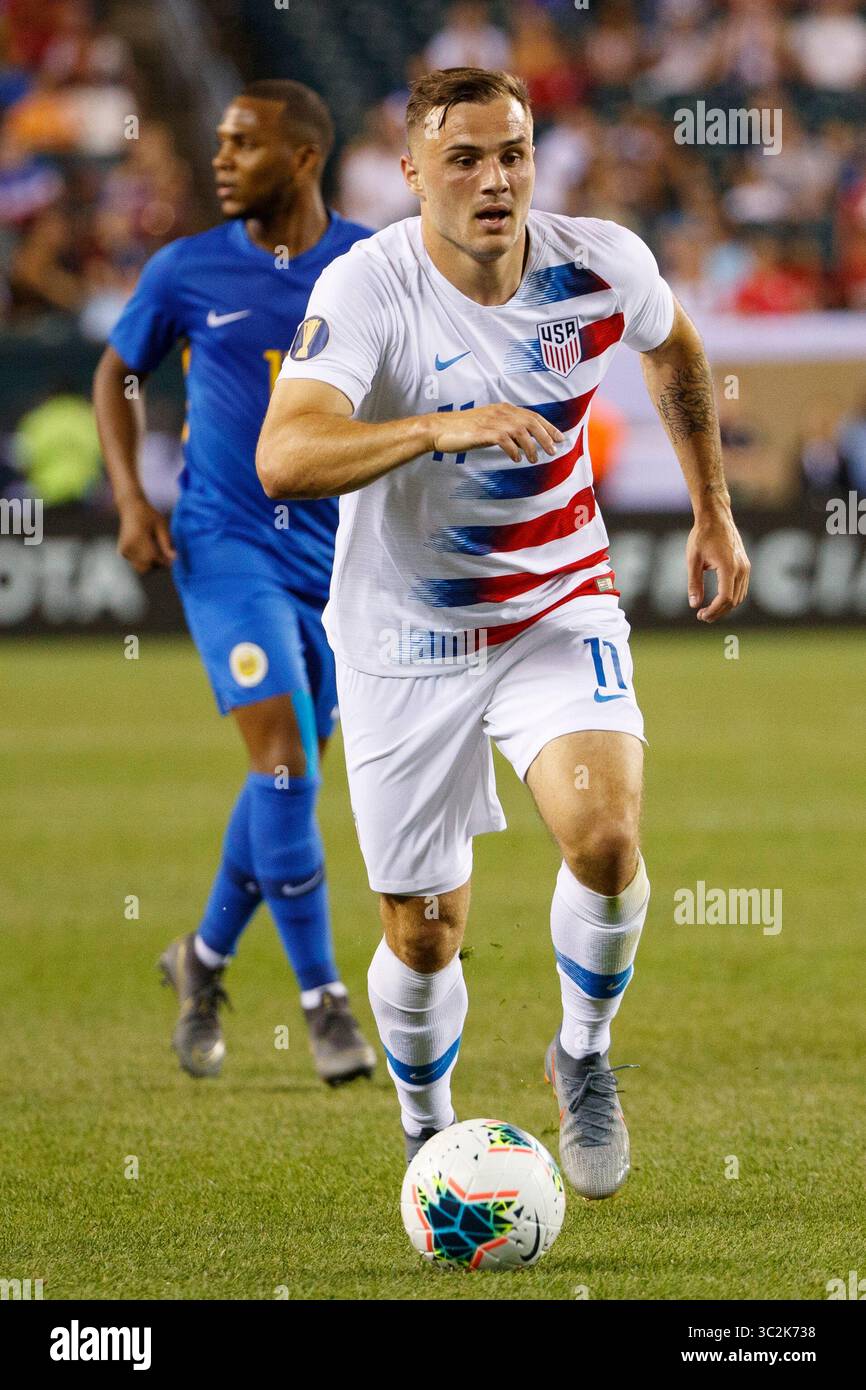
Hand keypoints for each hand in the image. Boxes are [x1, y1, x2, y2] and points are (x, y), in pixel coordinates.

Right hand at [117, 498, 175, 572]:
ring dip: (151, 563)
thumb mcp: (161, 526)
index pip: (153, 558)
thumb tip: (175, 559)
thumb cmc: (148, 514)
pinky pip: (137, 563)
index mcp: (137, 538)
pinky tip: (148, 547)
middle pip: (147, 567)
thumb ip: (167, 543)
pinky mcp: (122, 552)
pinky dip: (145, 560)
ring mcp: (123, 550)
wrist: (130, 507)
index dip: (165, 561)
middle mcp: (128, 547)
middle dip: (158, 564)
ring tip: (157, 549)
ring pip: (142, 567)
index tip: (175, 559)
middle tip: (165, 554)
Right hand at [429, 402, 563, 463]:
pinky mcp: (484, 432)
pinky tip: (517, 459)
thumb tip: (522, 442)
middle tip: (554, 450)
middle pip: (531, 422)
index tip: (560, 438)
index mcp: (503, 409)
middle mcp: (501, 412)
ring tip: (535, 459)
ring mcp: (492, 421)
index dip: (548, 427)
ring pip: (521, 431)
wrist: (439, 429)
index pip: (532, 416)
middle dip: (546, 436)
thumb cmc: (462, 430)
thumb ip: (504, 430)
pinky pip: (505, 440)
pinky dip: (514, 450)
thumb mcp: (488, 426)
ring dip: (532, 446)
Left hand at [686, 509, 749, 621]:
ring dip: (725, 607)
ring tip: (708, 611)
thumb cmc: (702, 535)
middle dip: (718, 612)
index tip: (700, 615)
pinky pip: (742, 588)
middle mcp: (742, 568)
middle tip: (702, 616)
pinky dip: (731, 598)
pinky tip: (718, 600)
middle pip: (734, 601)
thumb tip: (694, 605)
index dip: (713, 611)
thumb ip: (694, 583)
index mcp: (729, 567)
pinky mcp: (745, 565)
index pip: (725, 598)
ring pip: (740, 596)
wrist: (716, 517)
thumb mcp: (693, 560)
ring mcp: (746, 566)